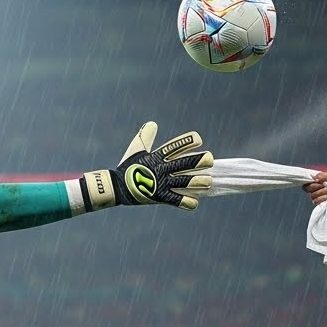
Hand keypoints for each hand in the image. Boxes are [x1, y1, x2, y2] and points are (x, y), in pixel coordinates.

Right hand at [80, 121, 212, 209]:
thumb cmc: (128, 166)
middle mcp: (161, 168)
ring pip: (183, 182)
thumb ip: (146, 136)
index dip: (186, 142)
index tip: (198, 139)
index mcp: (156, 156)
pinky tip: (195, 203)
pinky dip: (185, 202)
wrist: (117, 187)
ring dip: (197, 182)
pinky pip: (174, 200)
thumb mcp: (136, 149)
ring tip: (208, 181)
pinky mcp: (159, 197)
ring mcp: (161, 183)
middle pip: (182, 164)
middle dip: (197, 161)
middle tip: (210, 159)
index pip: (173, 147)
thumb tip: (152, 123)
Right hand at [303, 172, 326, 204]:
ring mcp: (318, 198)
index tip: (318, 181)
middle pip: (307, 188)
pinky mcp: (320, 205)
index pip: (306, 183)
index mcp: (318, 184)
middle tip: (325, 186)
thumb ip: (322, 175)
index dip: (310, 182)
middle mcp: (316, 191)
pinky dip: (321, 198)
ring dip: (321, 192)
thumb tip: (312, 177)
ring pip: (312, 195)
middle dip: (316, 186)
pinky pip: (315, 201)